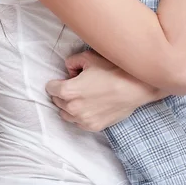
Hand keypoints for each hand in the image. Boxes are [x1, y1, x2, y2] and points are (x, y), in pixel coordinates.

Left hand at [45, 50, 161, 131]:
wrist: (134, 86)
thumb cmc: (112, 70)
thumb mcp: (88, 57)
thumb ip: (72, 62)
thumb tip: (69, 70)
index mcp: (69, 91)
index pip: (50, 88)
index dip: (56, 82)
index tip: (63, 79)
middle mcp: (73, 108)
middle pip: (57, 102)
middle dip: (62, 93)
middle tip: (74, 85)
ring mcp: (84, 120)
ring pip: (66, 114)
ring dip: (69, 106)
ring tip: (81, 97)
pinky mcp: (94, 126)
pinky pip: (79, 122)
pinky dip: (80, 115)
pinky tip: (90, 105)